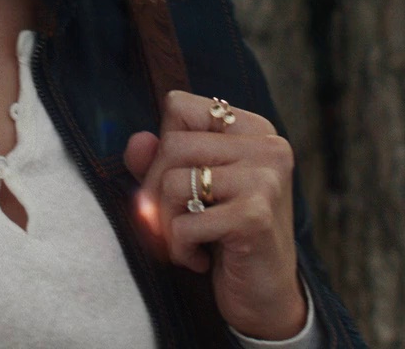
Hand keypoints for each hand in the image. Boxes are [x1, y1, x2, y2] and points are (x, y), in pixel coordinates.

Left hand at [123, 90, 306, 339]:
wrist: (266, 298)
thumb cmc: (226, 239)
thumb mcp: (190, 193)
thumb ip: (159, 162)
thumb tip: (137, 142)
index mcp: (254, 130)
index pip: (179, 107)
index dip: (162, 147)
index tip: (177, 183)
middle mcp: (267, 147)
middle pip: (172, 144)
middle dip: (155, 191)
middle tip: (172, 224)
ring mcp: (265, 179)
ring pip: (172, 182)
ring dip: (165, 224)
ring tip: (188, 242)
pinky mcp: (255, 216)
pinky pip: (182, 223)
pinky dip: (178, 249)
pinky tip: (201, 260)